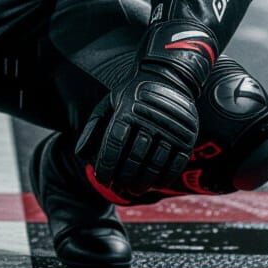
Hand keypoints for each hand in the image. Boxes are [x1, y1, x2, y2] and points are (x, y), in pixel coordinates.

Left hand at [76, 64, 198, 202]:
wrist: (167, 78)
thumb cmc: (131, 95)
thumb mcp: (108, 103)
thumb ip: (93, 127)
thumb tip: (80, 154)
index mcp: (127, 110)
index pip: (114, 146)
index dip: (106, 166)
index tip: (103, 179)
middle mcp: (149, 118)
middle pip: (134, 158)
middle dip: (123, 177)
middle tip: (119, 187)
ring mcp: (171, 128)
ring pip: (154, 164)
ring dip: (143, 182)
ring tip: (134, 189)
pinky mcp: (187, 136)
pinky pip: (175, 164)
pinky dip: (164, 178)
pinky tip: (154, 184)